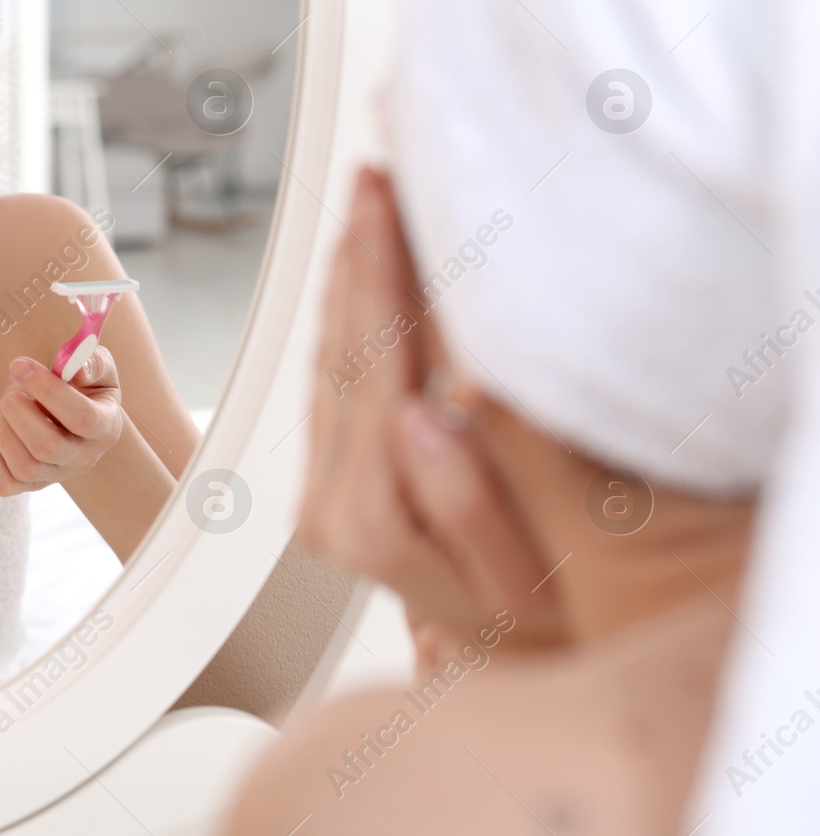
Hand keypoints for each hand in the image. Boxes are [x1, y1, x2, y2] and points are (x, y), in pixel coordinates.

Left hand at [0, 349, 124, 495]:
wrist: (81, 422)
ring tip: (5, 410)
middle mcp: (83, 458)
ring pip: (24, 467)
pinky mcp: (31, 485)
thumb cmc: (87, 389)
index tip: (19, 364)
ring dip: (2, 430)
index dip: (47, 390)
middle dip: (16, 409)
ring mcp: (56, 475)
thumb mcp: (99, 370)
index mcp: (104, 427)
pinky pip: (4, 485)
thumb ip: (92, 362)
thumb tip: (76, 369)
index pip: (80, 417)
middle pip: (47, 447)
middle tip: (12, 387)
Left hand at [296, 168, 566, 648]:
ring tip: (365, 207)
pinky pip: (327, 383)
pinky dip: (342, 319)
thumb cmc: (528, 627)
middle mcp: (328, 501)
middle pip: (339, 351)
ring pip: (326, 360)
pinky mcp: (325, 486)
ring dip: (344, 278)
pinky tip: (358, 278)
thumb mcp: (523, 579)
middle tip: (373, 178)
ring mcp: (320, 493)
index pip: (374, 364)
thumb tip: (431, 408)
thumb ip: (471, 498)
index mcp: (367, 513)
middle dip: (356, 257)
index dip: (380, 274)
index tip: (386, 202)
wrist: (496, 670)